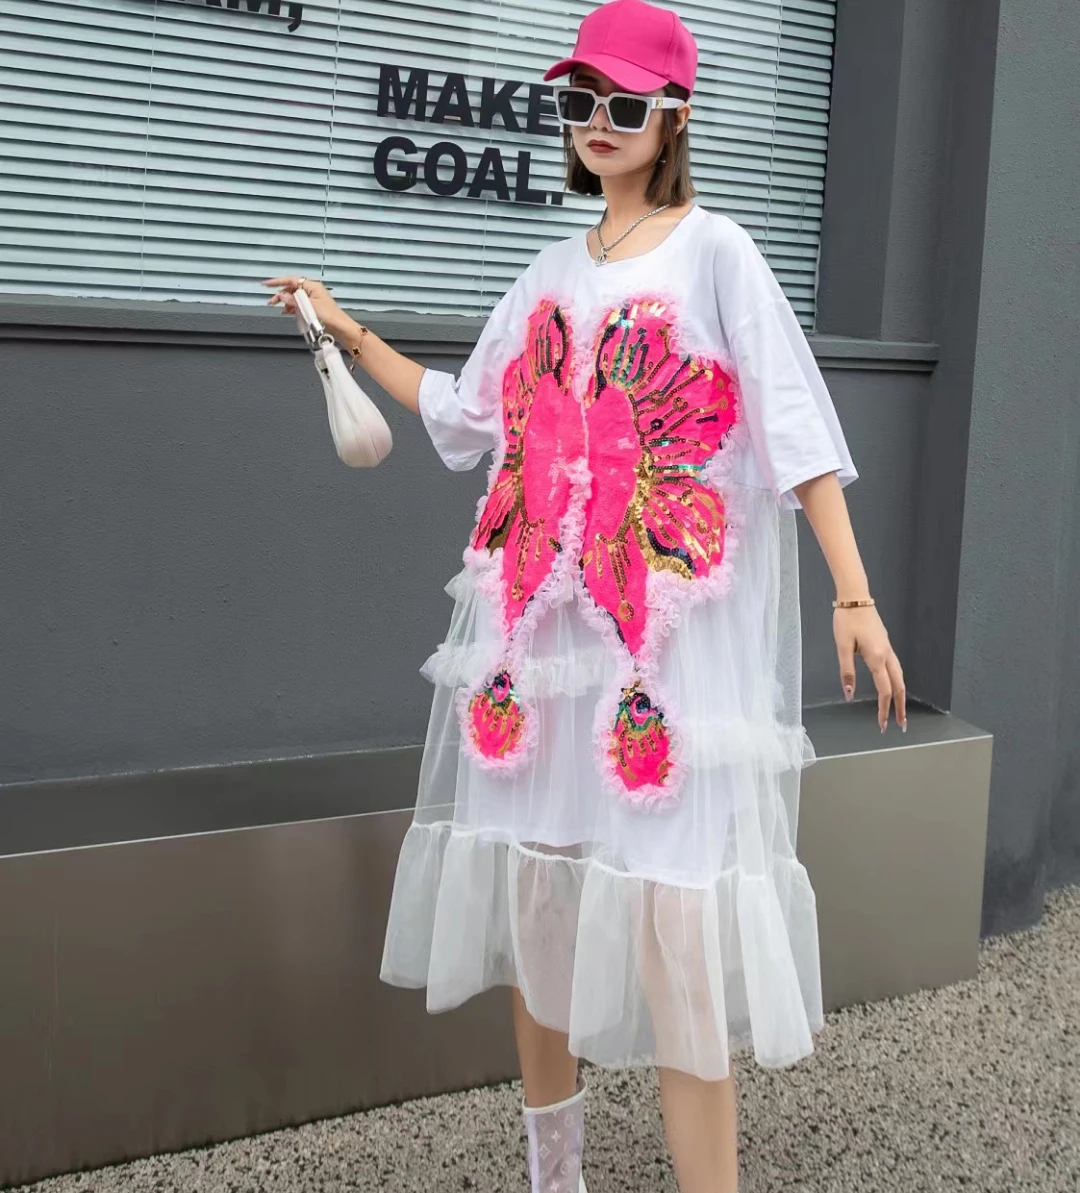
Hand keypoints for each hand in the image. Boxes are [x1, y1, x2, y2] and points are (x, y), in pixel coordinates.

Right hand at [261, 275, 355, 343]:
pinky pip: (299, 305)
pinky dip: (292, 308)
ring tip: (279, 308)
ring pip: (294, 298)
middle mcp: (312, 291)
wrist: (342, 329)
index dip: (277, 282)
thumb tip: (281, 296)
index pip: (291, 280)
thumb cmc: (331, 317)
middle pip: (292, 289)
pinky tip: (287, 312)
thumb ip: (294, 301)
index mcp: (312, 286)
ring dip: (286, 302)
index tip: (266, 284)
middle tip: (271, 302)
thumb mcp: (309, 307)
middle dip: (280, 295)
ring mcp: (313, 300)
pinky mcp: (313, 309)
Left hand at [834, 605, 906, 732]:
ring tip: (900, 710)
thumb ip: (847, 672)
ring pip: (900, 677)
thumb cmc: (847, 619)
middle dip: (900, 708)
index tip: (882, 725)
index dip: (884, 710)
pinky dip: (897, 681)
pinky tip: (892, 685)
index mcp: (877, 657)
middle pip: (899, 686)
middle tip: (901, 725)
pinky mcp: (885, 643)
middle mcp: (887, 654)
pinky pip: (895, 667)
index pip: (885, 690)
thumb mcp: (842, 646)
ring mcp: (888, 648)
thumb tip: (850, 694)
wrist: (855, 597)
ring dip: (901, 695)